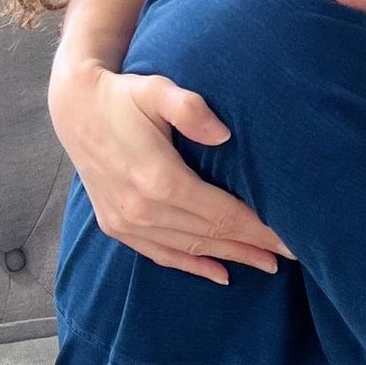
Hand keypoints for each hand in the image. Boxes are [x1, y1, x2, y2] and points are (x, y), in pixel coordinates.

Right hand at [48, 64, 291, 283]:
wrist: (75, 109)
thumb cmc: (124, 96)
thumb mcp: (157, 89)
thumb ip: (190, 108)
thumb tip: (223, 134)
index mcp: (159, 179)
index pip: (222, 213)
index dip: (258, 229)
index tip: (290, 239)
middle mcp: (142, 209)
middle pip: (211, 235)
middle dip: (253, 247)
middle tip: (290, 256)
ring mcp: (126, 221)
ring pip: (190, 249)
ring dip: (229, 258)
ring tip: (266, 264)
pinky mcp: (115, 226)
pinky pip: (160, 255)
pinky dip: (192, 266)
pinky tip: (221, 275)